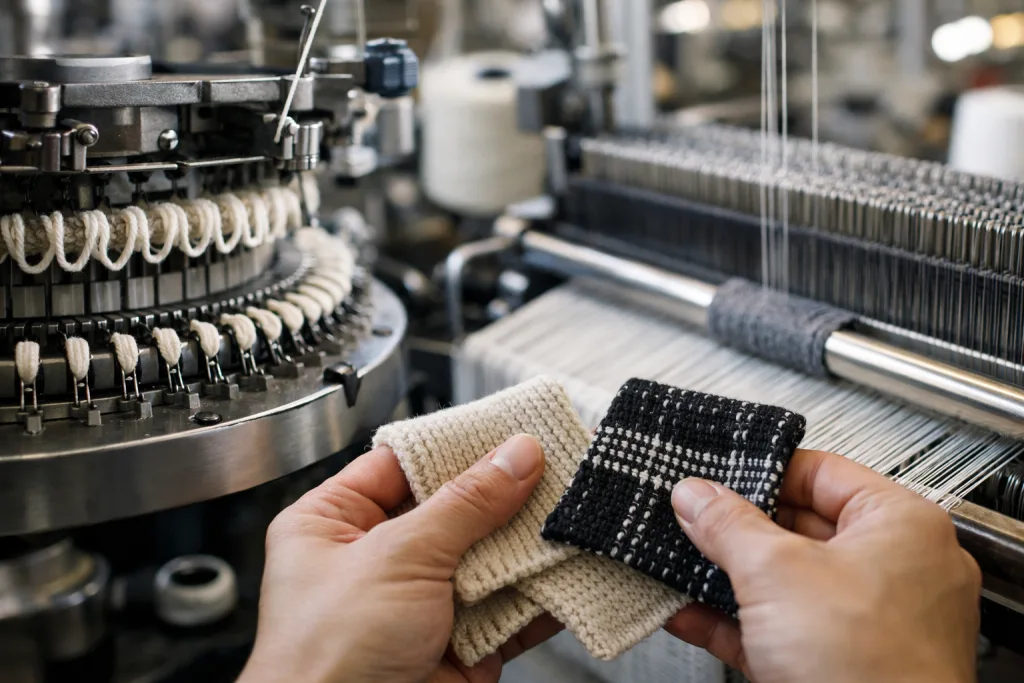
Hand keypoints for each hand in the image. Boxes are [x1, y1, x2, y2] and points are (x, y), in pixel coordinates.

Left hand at [237, 434, 562, 682]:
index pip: (401, 464)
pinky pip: (509, 611)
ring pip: (487, 559)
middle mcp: (375, 562)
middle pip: (454, 510)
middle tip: (553, 463)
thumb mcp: (397, 556)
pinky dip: (542, 596)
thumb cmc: (323, 662)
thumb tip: (514, 457)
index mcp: (333, 525)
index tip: (506, 426)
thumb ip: (464, 504)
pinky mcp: (459, 647)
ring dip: (530, 542)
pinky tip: (570, 571)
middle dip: (504, 493)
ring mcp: (420, 606)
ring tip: (571, 508)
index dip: (455, 444)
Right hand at [666, 449, 980, 682]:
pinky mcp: (837, 666)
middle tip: (689, 517)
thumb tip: (697, 496)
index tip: (716, 475)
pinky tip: (686, 612)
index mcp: (902, 527)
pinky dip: (732, 621)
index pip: (822, 472)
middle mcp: (894, 571)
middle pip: (797, 528)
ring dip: (726, 576)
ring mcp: (866, 623)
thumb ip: (728, 524)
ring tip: (678, 559)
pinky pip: (777, 630)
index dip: (762, 470)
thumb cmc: (871, 670)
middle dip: (734, 528)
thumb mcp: (777, 572)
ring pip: (783, 584)